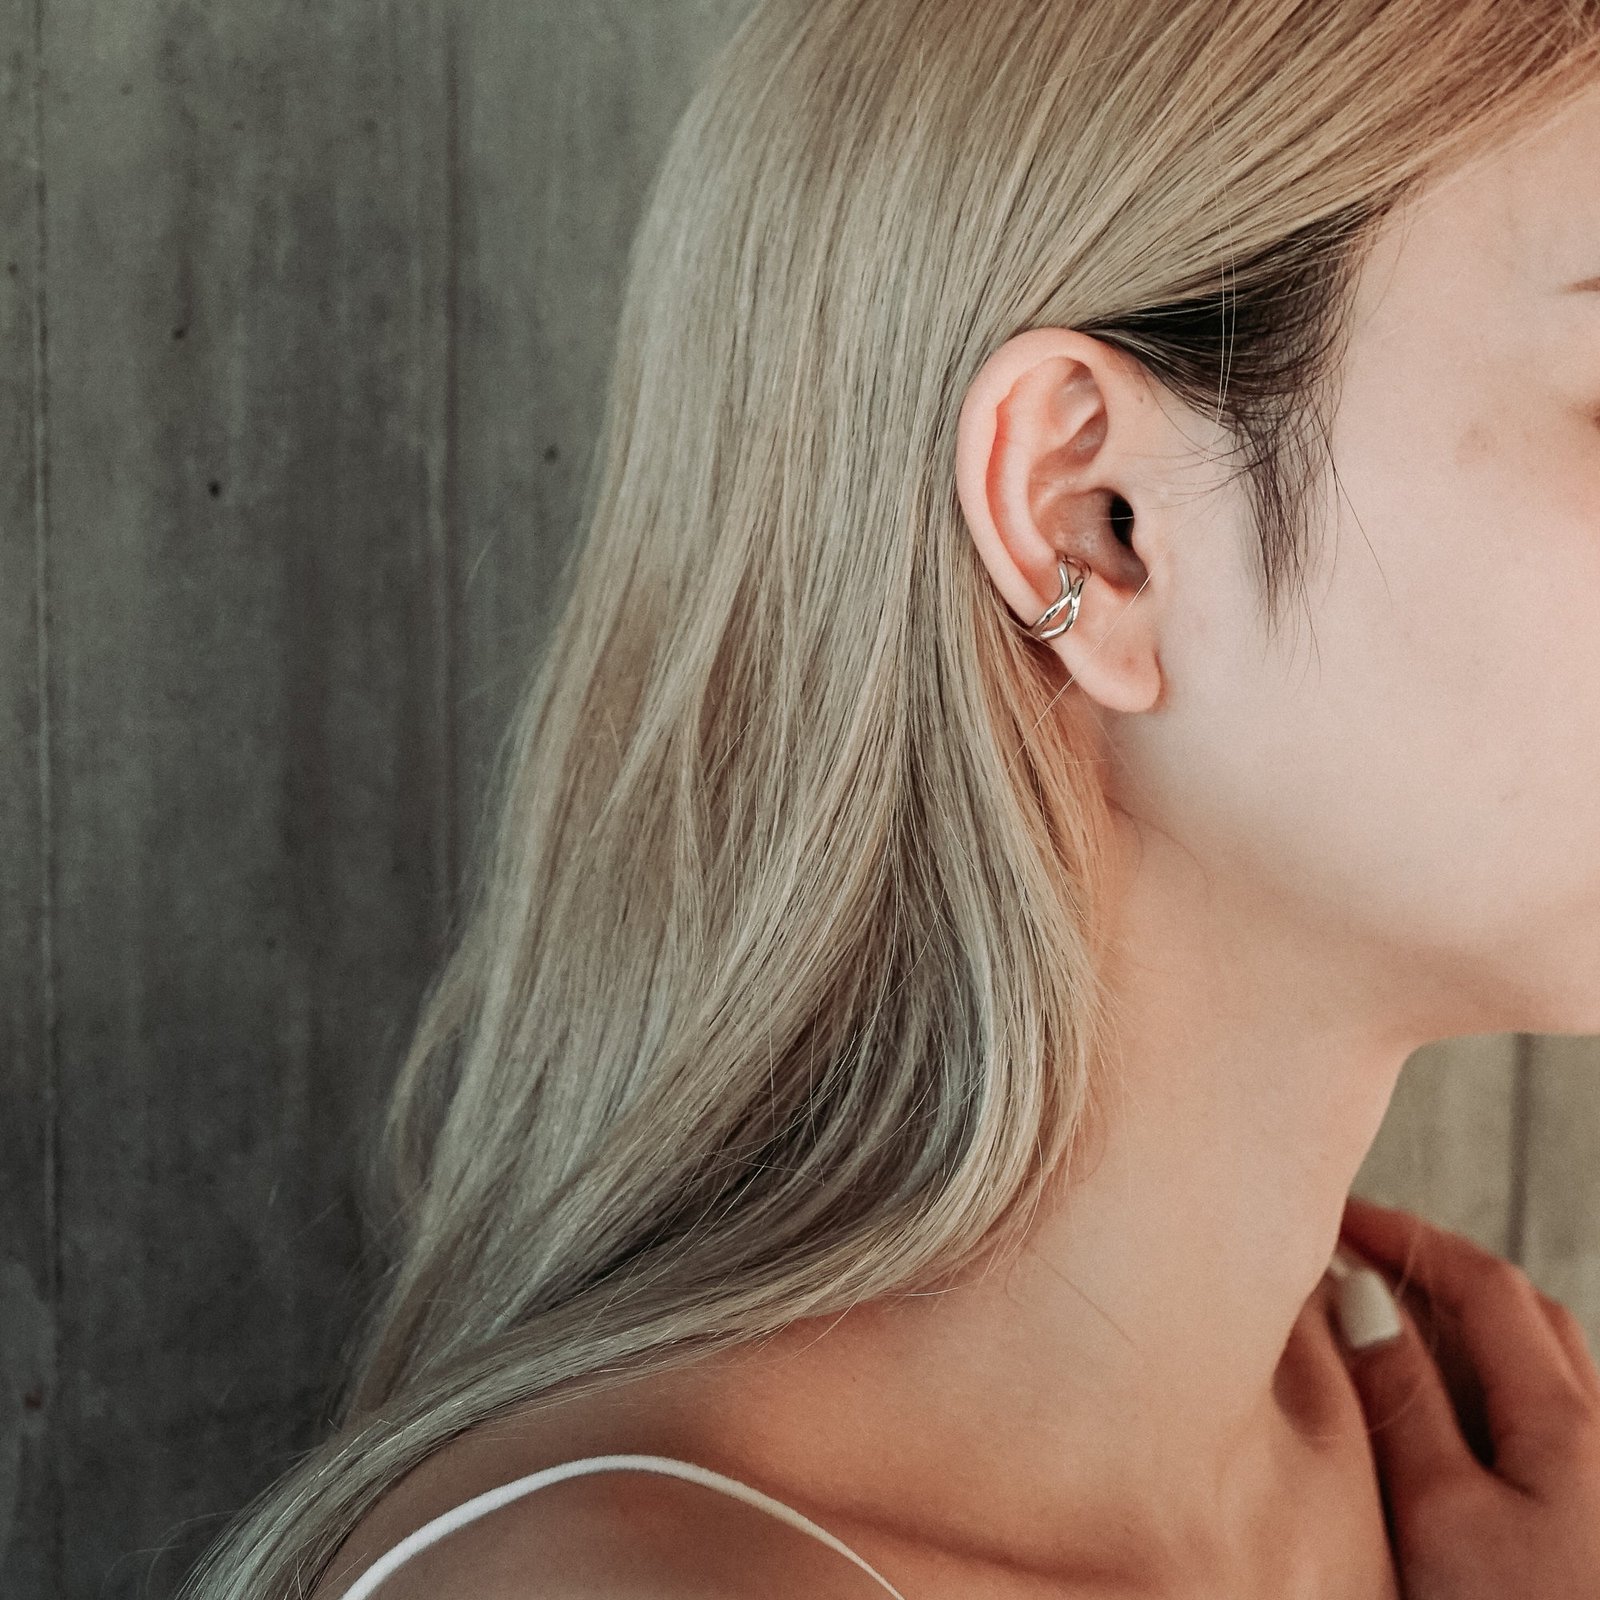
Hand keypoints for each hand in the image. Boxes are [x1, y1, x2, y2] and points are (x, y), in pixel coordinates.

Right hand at [1335, 1194, 1599, 1598]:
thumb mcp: (1441, 1516)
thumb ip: (1403, 1399)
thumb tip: (1358, 1293)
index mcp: (1564, 1420)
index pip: (1480, 1282)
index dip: (1405, 1235)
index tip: (1332, 1217)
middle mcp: (1599, 1436)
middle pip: (1520, 1312)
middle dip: (1437, 1268)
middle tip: (1353, 1258)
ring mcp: (1599, 1482)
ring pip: (1536, 1366)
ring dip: (1462, 1325)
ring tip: (1384, 1326)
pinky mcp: (1587, 1525)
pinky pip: (1538, 1420)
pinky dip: (1481, 1383)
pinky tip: (1438, 1418)